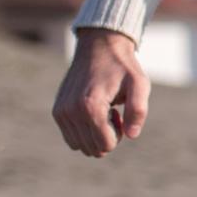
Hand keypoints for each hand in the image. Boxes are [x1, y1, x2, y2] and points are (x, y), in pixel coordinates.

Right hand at [51, 27, 150, 158]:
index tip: (120, 115)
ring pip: (80, 146)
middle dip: (108, 137)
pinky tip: (92, 111)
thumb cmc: (122, 67)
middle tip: (113, 113)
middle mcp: (71, 111)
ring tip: (103, 112)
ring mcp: (61, 112)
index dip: (119, 135)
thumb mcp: (140, 84)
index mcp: (91, 107)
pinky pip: (71, 138)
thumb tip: (131, 135)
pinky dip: (83, 131)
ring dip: (95, 135)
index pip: (105, 145)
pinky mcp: (57, 111)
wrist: (99, 47)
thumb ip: (139, 110)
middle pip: (93, 149)